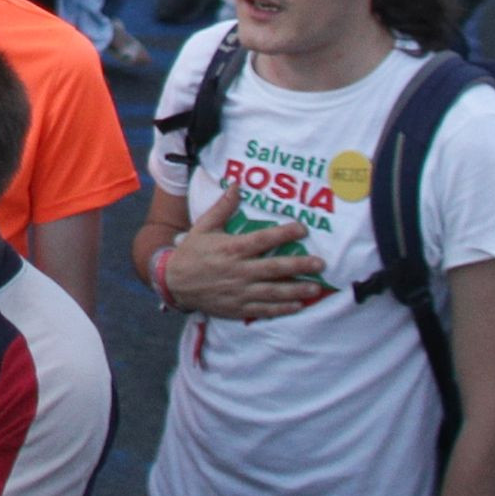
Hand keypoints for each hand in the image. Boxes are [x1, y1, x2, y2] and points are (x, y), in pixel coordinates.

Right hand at [151, 189, 328, 319]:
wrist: (174, 283)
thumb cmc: (191, 252)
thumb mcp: (204, 226)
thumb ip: (222, 207)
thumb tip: (236, 185)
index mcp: (231, 248)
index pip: (263, 239)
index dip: (284, 233)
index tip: (303, 228)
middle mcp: (238, 271)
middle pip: (274, 268)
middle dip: (299, 265)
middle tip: (320, 263)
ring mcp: (239, 291)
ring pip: (273, 292)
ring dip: (296, 290)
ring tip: (315, 287)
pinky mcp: (238, 308)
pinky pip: (263, 310)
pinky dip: (281, 309)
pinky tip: (297, 305)